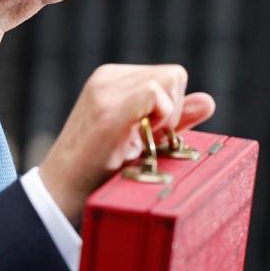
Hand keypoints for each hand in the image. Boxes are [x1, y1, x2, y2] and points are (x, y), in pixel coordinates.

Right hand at [37, 64, 215, 224]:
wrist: (60, 195)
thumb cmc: (100, 171)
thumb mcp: (141, 139)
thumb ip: (173, 118)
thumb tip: (209, 101)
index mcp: (113, 79)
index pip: (169, 76)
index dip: (172, 107)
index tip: (151, 135)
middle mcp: (108, 78)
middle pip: (174, 75)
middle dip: (173, 110)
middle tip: (146, 140)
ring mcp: (105, 91)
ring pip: (170, 80)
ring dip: (167, 116)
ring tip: (138, 142)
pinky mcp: (107, 111)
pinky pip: (154, 93)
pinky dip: (160, 117)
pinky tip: (140, 140)